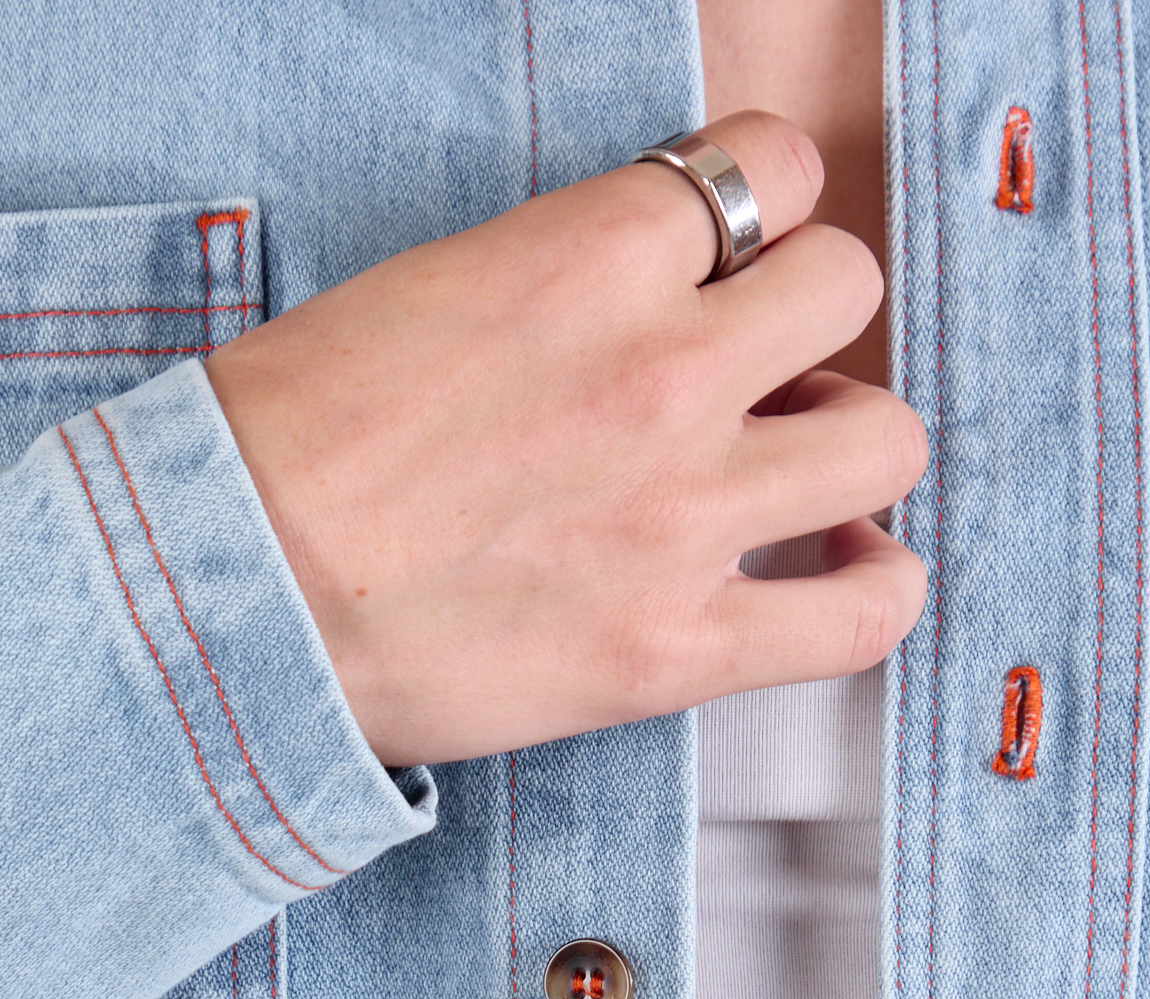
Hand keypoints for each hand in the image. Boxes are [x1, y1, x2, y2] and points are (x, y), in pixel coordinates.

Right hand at [204, 112, 926, 765]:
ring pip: (886, 438)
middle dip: (811, 321)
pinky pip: (863, 617)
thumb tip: (660, 299)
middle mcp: (664, 374)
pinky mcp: (680, 648)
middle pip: (848, 288)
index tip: (738, 259)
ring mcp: (685, 517)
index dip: (764, 212)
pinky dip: (877, 590)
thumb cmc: (292, 444)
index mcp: (591, 257)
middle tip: (761, 371)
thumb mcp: (438, 288)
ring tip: (805, 473)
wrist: (233, 599)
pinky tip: (849, 573)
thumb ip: (574, 279)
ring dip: (854, 444)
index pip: (773, 169)